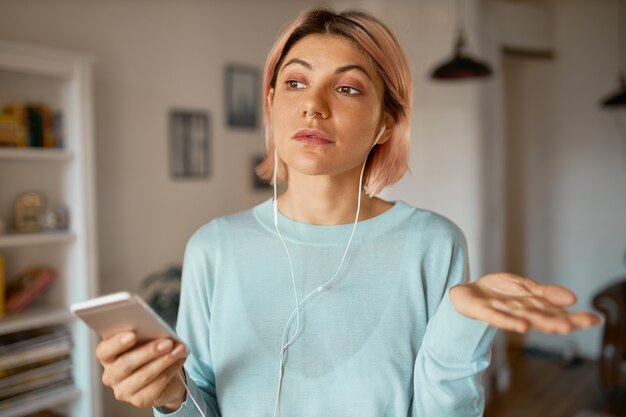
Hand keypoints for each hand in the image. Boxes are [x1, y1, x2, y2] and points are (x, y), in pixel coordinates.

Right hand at [96, 332, 188, 409]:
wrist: (166, 376)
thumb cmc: (151, 353)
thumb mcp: (146, 340)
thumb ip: (145, 334)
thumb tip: (157, 329)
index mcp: (108, 357)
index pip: (104, 351)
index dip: (116, 343)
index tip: (132, 335)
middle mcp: (111, 376)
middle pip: (125, 364)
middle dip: (149, 351)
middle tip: (167, 342)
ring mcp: (123, 391)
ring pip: (143, 375)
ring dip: (164, 361)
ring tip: (178, 350)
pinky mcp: (139, 401)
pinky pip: (155, 386)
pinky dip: (170, 370)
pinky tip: (179, 360)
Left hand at [449, 273, 601, 333]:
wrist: (466, 292)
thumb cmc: (496, 292)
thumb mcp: (524, 287)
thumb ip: (546, 293)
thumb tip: (572, 298)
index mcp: (532, 307)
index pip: (556, 313)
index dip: (574, 316)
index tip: (594, 320)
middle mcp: (520, 313)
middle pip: (543, 318)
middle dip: (561, 322)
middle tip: (579, 326)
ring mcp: (502, 313)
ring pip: (525, 319)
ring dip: (541, 324)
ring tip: (560, 327)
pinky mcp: (484, 312)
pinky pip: (498, 318)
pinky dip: (509, 322)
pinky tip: (522, 326)